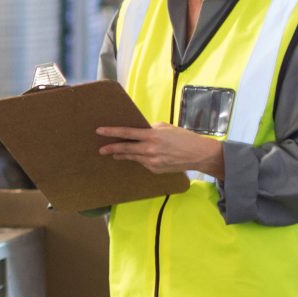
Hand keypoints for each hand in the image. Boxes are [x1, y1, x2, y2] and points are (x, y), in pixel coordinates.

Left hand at [97, 125, 225, 177]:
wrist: (197, 154)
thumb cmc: (183, 138)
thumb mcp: (166, 128)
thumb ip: (151, 129)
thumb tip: (140, 131)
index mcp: (152, 135)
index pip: (127, 133)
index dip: (112, 132)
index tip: (100, 131)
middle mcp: (150, 149)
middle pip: (125, 148)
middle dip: (111, 148)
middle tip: (101, 149)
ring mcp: (152, 161)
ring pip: (132, 157)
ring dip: (122, 155)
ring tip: (114, 154)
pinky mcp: (155, 169)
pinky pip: (143, 163)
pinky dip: (140, 159)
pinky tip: (139, 157)